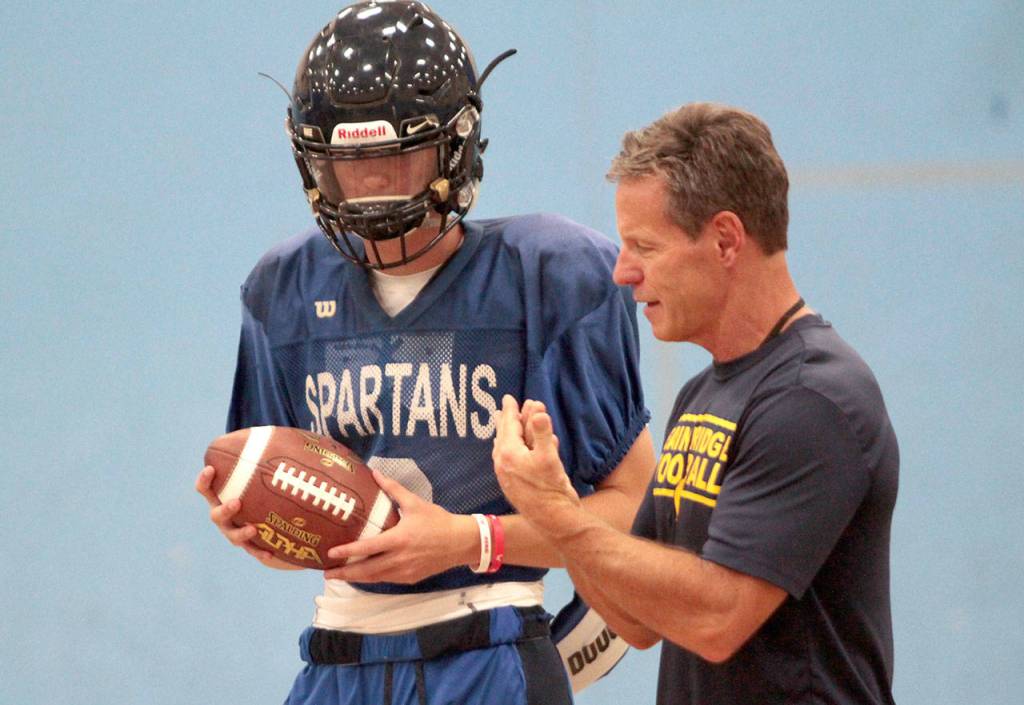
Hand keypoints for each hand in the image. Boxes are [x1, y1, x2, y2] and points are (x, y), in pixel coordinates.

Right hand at [194, 465, 298, 568]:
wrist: (277, 523)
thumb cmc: (269, 491)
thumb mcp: (272, 473)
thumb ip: (274, 456)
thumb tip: (291, 432)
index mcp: (225, 495)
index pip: (207, 488)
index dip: (205, 480)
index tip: (211, 469)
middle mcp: (227, 516)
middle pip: (216, 515)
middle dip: (224, 509)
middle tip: (236, 502)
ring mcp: (237, 533)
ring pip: (233, 536)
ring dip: (240, 533)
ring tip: (253, 529)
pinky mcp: (252, 548)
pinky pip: (254, 552)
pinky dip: (261, 553)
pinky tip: (271, 555)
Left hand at [324, 470, 477, 582]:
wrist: (460, 542)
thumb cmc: (437, 520)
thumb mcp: (415, 502)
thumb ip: (393, 489)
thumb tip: (374, 472)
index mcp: (399, 539)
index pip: (367, 548)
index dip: (347, 551)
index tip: (331, 553)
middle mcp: (399, 559)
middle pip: (366, 571)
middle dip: (344, 573)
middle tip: (326, 572)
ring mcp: (405, 572)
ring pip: (375, 578)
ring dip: (356, 578)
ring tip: (339, 575)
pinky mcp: (410, 579)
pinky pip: (387, 580)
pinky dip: (372, 578)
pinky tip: (363, 574)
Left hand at [492, 395, 581, 536]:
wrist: (553, 520)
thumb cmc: (551, 489)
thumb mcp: (549, 458)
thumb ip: (543, 434)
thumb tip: (537, 413)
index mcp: (508, 454)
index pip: (509, 425)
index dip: (511, 410)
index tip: (509, 398)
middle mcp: (504, 463)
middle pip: (505, 435)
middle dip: (511, 419)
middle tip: (509, 406)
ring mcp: (508, 474)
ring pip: (509, 447)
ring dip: (516, 433)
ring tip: (516, 424)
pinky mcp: (515, 484)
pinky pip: (514, 459)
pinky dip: (521, 447)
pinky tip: (528, 446)